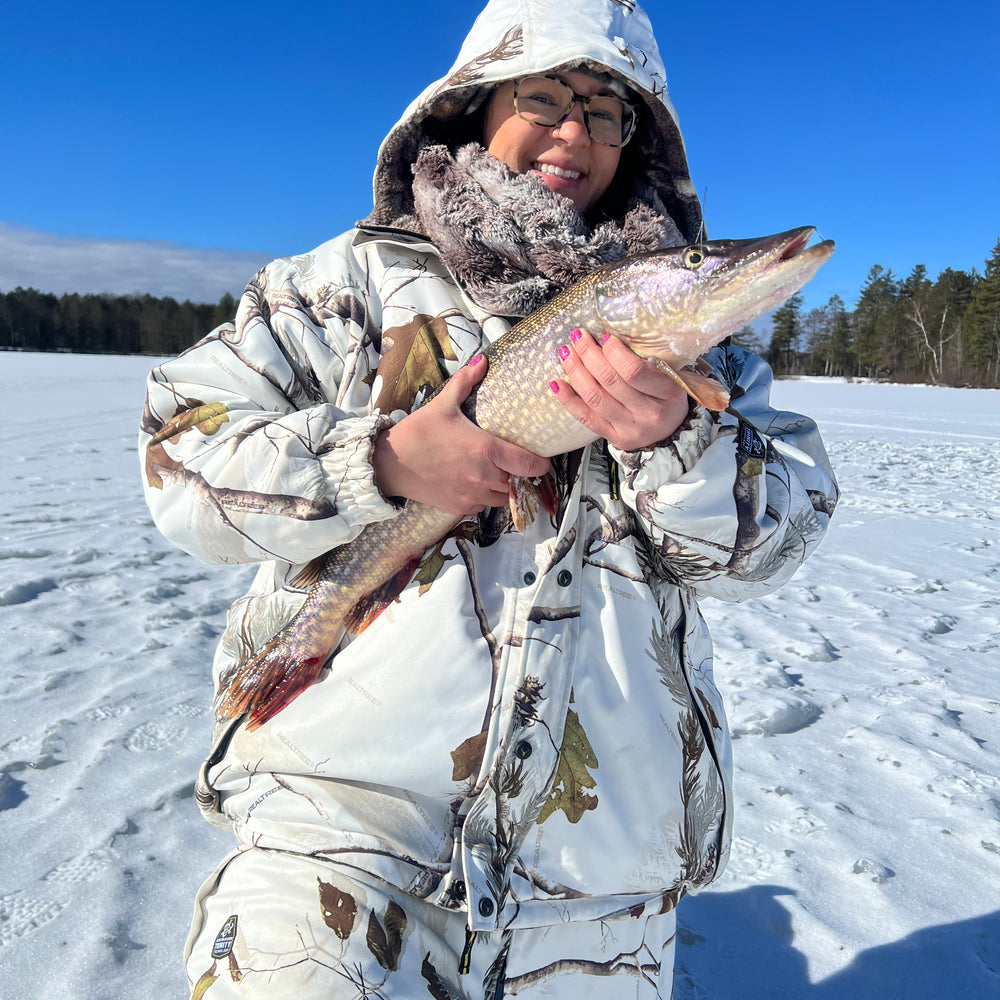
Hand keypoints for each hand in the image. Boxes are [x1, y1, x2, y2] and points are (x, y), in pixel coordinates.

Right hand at [373, 354, 550, 514]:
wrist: (390, 464)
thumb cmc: (417, 433)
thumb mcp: (442, 404)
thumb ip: (465, 382)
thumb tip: (482, 360)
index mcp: (486, 449)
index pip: (529, 465)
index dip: (541, 465)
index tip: (542, 460)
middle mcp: (483, 476)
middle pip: (518, 483)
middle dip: (520, 475)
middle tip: (516, 463)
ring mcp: (472, 494)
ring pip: (503, 497)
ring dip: (504, 488)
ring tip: (496, 473)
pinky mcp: (460, 507)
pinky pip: (484, 506)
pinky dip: (485, 497)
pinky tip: (477, 483)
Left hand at [550, 329, 690, 450]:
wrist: (672, 432)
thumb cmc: (669, 397)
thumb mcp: (673, 376)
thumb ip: (648, 360)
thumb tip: (610, 337)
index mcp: (668, 394)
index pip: (635, 371)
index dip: (614, 352)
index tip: (604, 336)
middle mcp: (648, 414)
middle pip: (610, 382)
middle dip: (589, 355)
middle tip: (578, 337)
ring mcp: (630, 429)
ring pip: (595, 398)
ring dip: (576, 371)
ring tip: (566, 353)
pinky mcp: (614, 438)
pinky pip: (586, 418)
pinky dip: (568, 399)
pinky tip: (558, 382)